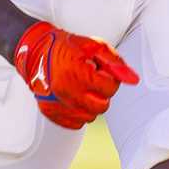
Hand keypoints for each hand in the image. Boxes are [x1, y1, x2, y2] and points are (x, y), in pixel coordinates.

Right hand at [11, 21, 138, 129]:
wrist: (34, 50)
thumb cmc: (63, 46)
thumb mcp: (93, 46)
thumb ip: (114, 62)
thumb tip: (133, 79)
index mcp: (78, 74)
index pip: (110, 89)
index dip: (109, 78)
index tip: (100, 71)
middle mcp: (66, 92)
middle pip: (102, 106)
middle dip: (101, 94)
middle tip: (92, 81)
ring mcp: (57, 104)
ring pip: (89, 117)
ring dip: (90, 104)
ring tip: (81, 88)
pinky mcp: (50, 112)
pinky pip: (75, 123)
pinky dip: (77, 112)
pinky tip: (73, 97)